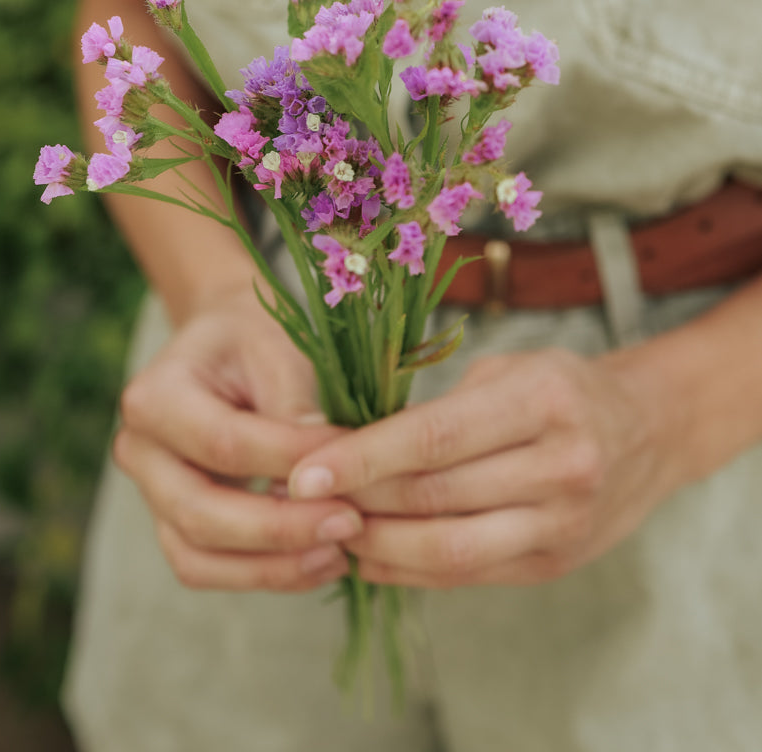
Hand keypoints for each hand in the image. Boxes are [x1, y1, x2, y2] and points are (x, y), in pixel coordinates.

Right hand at [113, 285, 360, 590]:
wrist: (226, 347)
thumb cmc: (255, 341)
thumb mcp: (277, 350)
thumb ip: (294, 408)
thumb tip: (327, 472)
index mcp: (153, 396)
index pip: (226, 445)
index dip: (292, 461)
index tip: (357, 464)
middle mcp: (138, 451)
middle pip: (201, 513)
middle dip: (281, 529)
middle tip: (351, 523)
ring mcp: (150, 494)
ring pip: (198, 556)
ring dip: (273, 567)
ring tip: (340, 553)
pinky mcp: (174, 523)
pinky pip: (209, 567)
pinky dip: (264, 574)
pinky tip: (321, 559)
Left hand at [288, 346, 680, 587]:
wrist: (647, 430)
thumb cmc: (559, 386)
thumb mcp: (505, 370)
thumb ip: (437, 408)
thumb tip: (344, 443)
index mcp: (543, 402)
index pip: (436, 438)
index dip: (363, 458)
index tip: (301, 471)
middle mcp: (560, 467)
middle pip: (435, 499)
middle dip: (358, 502)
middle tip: (299, 499)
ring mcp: (562, 525)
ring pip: (448, 552)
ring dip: (376, 546)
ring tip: (327, 529)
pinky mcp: (554, 564)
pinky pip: (467, 575)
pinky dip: (408, 570)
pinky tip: (369, 553)